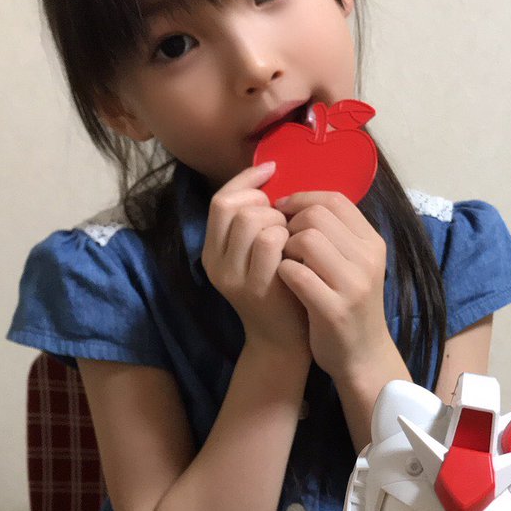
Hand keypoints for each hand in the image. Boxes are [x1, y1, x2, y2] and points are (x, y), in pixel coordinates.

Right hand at [202, 162, 309, 358]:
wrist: (284, 339)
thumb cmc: (280, 287)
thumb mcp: (258, 252)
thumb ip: (256, 220)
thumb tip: (269, 172)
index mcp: (212, 250)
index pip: (221, 200)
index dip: (246, 180)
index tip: (272, 170)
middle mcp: (214, 263)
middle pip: (235, 207)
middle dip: (267, 205)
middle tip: (286, 222)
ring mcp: (232, 276)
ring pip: (252, 220)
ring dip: (280, 222)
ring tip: (292, 239)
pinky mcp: (254, 287)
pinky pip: (271, 241)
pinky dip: (288, 238)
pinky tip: (298, 252)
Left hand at [276, 191, 391, 379]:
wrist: (362, 355)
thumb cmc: (349, 304)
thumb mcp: (354, 265)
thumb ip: (335, 235)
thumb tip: (297, 203)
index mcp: (372, 243)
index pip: (335, 199)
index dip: (302, 198)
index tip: (283, 210)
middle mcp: (368, 259)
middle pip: (316, 216)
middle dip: (290, 224)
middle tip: (283, 242)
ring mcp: (353, 285)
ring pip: (306, 240)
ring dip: (285, 247)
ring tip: (286, 262)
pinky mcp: (333, 309)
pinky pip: (295, 273)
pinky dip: (282, 272)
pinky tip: (284, 282)